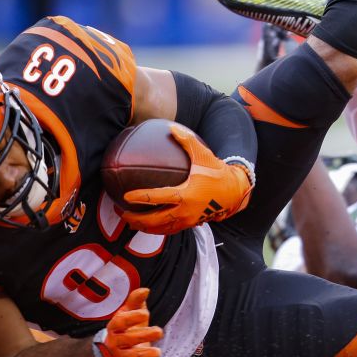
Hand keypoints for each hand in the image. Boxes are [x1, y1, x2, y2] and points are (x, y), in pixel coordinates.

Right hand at [95, 287, 163, 356]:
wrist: (112, 349)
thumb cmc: (125, 326)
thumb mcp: (128, 312)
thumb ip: (136, 301)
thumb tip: (146, 289)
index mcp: (115, 326)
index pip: (121, 322)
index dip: (132, 318)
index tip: (146, 313)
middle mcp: (117, 342)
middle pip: (129, 340)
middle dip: (144, 335)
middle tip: (159, 331)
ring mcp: (123, 356)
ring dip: (146, 355)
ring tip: (158, 352)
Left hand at [119, 125, 252, 234]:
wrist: (235, 193)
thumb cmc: (218, 173)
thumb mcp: (203, 155)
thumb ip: (187, 141)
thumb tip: (171, 127)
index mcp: (185, 194)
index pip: (157, 197)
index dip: (140, 197)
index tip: (125, 196)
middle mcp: (185, 211)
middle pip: (154, 220)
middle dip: (135, 219)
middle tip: (120, 213)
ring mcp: (187, 220)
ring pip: (160, 229)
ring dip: (143, 227)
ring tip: (130, 223)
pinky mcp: (191, 224)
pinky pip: (169, 230)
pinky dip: (157, 229)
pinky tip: (149, 225)